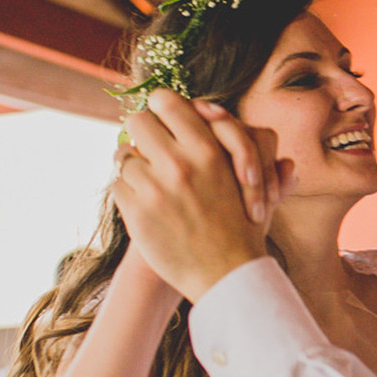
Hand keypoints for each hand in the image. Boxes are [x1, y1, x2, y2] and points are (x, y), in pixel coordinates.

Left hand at [111, 90, 291, 301]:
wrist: (228, 276)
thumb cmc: (246, 228)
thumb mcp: (258, 183)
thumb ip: (245, 146)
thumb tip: (223, 114)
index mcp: (209, 149)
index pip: (166, 100)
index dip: (163, 109)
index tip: (166, 123)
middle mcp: (180, 163)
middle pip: (138, 120)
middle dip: (144, 134)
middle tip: (151, 149)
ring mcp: (155, 188)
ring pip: (124, 156)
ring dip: (135, 168)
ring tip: (150, 183)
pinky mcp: (136, 212)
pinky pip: (118, 186)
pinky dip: (129, 195)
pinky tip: (147, 207)